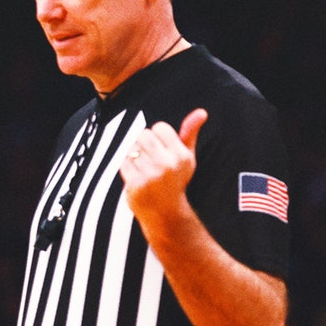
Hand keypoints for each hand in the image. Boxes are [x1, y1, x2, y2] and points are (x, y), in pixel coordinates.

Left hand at [120, 108, 207, 223]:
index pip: (159, 128)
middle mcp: (168, 164)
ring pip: (132, 148)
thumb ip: (190, 133)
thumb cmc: (175, 181)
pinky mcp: (136, 184)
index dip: (158, 138)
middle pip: (144, 135)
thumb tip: (201, 112)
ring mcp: (151, 175)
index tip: (163, 151)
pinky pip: (124, 162)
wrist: (165, 213)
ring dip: (135, 156)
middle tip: (151, 160)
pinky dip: (128, 168)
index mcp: (181, 156)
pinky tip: (137, 177)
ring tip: (145, 169)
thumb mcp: (187, 157)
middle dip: (145, 145)